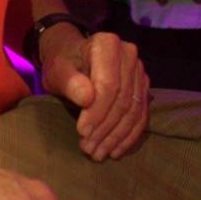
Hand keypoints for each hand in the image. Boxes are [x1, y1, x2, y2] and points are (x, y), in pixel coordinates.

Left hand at [40, 28, 149, 159]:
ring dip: (117, 136)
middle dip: (106, 129)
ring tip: (99, 154)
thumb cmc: (63, 63)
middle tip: (89, 149)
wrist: (72, 57)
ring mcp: (139, 71)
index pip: (108, 85)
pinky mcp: (143, 86)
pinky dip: (129, 135)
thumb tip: (87, 98)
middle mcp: (129, 55)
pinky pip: (141, 114)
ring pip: (134, 110)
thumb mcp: (57, 71)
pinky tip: (116, 151)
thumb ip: (69, 82)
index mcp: (108, 45)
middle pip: (123, 99)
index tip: (82, 132)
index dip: (97, 112)